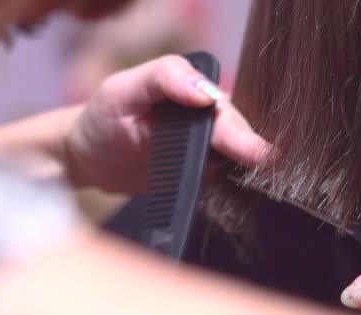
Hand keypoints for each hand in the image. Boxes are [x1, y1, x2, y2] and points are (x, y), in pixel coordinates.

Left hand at [64, 55, 268, 192]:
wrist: (90, 161)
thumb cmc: (101, 120)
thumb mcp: (123, 91)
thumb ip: (163, 79)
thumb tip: (208, 94)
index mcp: (190, 88)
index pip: (221, 107)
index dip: (237, 129)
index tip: (253, 150)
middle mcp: (204, 114)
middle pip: (235, 132)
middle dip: (251, 148)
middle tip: (269, 164)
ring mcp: (205, 145)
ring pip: (236, 153)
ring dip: (250, 165)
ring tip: (270, 177)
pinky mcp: (202, 171)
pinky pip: (225, 174)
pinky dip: (238, 181)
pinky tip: (251, 189)